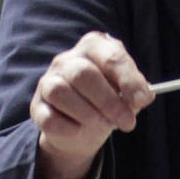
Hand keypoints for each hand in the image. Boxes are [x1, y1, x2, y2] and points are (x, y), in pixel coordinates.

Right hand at [29, 32, 152, 178]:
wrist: (80, 130)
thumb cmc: (106, 103)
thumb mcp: (125, 95)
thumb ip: (135, 92)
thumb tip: (143, 97)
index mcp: (93, 47)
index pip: (111, 57)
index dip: (128, 79)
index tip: (141, 100)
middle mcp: (67, 59)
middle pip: (84, 74)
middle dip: (109, 102)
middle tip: (127, 122)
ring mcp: (48, 81)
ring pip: (61, 92)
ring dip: (87, 114)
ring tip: (103, 126)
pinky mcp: (37, 106)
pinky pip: (48, 117)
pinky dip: (67, 128)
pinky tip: (79, 131)